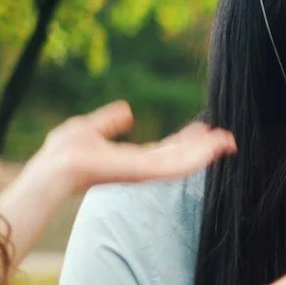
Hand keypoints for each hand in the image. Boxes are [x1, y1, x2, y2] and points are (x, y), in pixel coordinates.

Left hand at [28, 102, 235, 195]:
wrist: (56, 167)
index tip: (204, 128)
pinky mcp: (148, 173)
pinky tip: (214, 147)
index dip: (186, 140)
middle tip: (228, 138)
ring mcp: (147, 172)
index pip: (166, 150)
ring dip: (207, 152)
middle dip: (204, 148)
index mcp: (132, 158)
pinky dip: (199, 157)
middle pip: (181, 157)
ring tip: (229, 142)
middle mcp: (143, 167)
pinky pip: (180, 166)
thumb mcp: (90, 128)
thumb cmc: (63, 152)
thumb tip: (127, 110)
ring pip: (185, 162)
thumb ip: (109, 121)